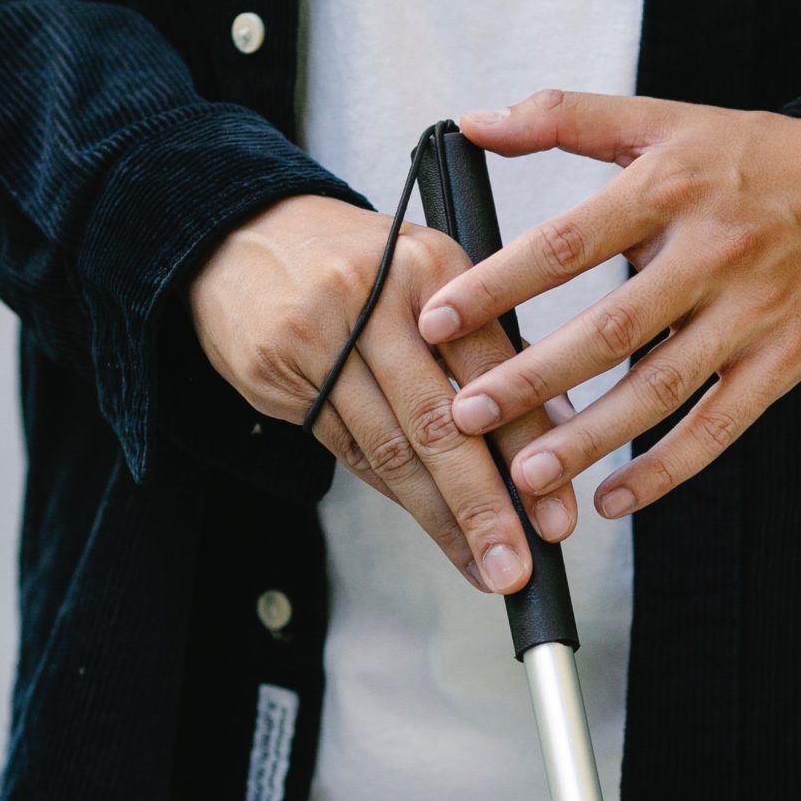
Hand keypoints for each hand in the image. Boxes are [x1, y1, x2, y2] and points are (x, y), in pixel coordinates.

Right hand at [187, 194, 577, 591]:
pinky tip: (431, 527)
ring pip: (389, 451)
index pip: (492, 370)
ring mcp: (317, 342)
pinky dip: (395, 494)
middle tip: (515, 566)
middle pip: (435, 423)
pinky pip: (348, 451)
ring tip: (481, 566)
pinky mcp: (277, 376)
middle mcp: (372, 302)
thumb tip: (556, 428)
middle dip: (481, 506)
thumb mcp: (432, 274)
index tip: (557, 515)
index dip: (529, 449)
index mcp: (429, 268)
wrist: (243, 234)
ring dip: (439, 520)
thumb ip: (491, 343)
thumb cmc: (360, 260)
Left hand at [419, 92, 800, 519]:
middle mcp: (711, 251)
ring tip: (527, 474)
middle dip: (530, 378)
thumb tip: (472, 123)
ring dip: (590, 436)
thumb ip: (564, 117)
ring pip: (661, 387)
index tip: (436, 319)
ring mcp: (753, 311)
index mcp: (670, 185)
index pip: (566, 242)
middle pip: (608, 327)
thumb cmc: (760, 156)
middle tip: (465, 417)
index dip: (497, 285)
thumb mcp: (666, 118)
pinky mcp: (787, 359)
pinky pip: (721, 425)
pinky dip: (668, 468)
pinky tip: (614, 496)